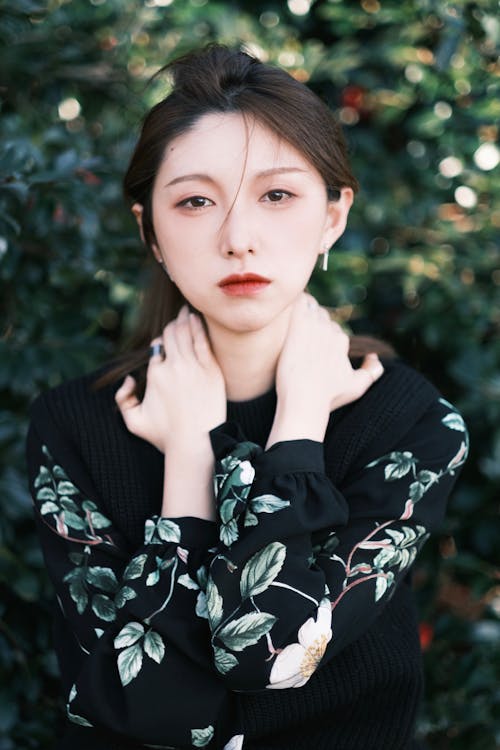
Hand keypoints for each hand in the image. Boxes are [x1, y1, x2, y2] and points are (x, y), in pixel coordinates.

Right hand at [115, 306, 225, 452]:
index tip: (164, 341)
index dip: (160, 342)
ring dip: (184, 320)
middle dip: (172, 325)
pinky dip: (198, 327)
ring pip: (186, 334)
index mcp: (155, 374)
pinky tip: (197, 319)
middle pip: (171, 335)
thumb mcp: (134, 422)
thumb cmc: (166, 436)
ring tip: (186, 311)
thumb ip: (123, 400)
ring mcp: (193, 366)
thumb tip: (129, 380)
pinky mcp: (211, 370)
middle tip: (177, 316)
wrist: (196, 443)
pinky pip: (202, 341)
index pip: (156, 348)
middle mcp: (172, 366)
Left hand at [268, 294, 383, 445]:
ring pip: (311, 310)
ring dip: (306, 313)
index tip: (314, 345)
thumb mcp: (357, 387)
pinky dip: (298, 303)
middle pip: (322, 318)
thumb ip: (372, 371)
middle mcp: (330, 332)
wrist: (304, 400)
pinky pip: (300, 305)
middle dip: (315, 323)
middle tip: (304, 337)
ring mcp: (314, 329)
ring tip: (297, 325)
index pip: (333, 329)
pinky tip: (290, 311)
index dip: (323, 336)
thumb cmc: (329, 397)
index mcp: (342, 341)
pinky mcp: (297, 328)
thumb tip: (374, 356)